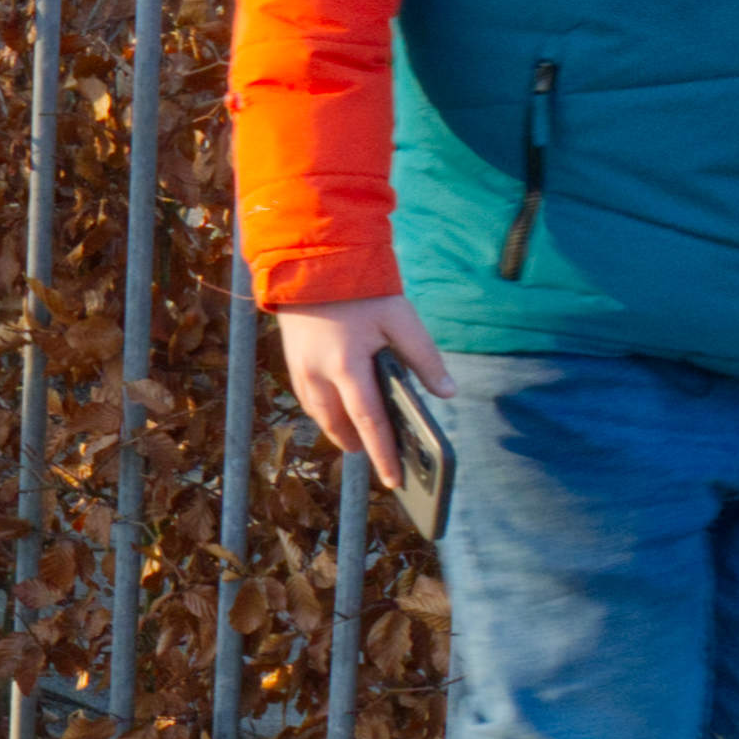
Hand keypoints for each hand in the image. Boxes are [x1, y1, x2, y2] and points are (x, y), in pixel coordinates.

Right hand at [270, 295, 449, 482]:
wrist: (312, 259)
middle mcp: (318, 373)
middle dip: (358, 445)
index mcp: (347, 366)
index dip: (383, 453)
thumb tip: (447, 392)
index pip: (369, 422)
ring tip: (357, 440)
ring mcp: (300, 366)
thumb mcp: (400, 319)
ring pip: (319, 414)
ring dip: (339, 430)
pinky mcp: (291, 357)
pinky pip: (307, 397)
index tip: (394, 480)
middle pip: (338, 425)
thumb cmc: (360, 289)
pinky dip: (324, 411)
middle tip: (377, 460)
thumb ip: (424, 358)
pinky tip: (335, 409)